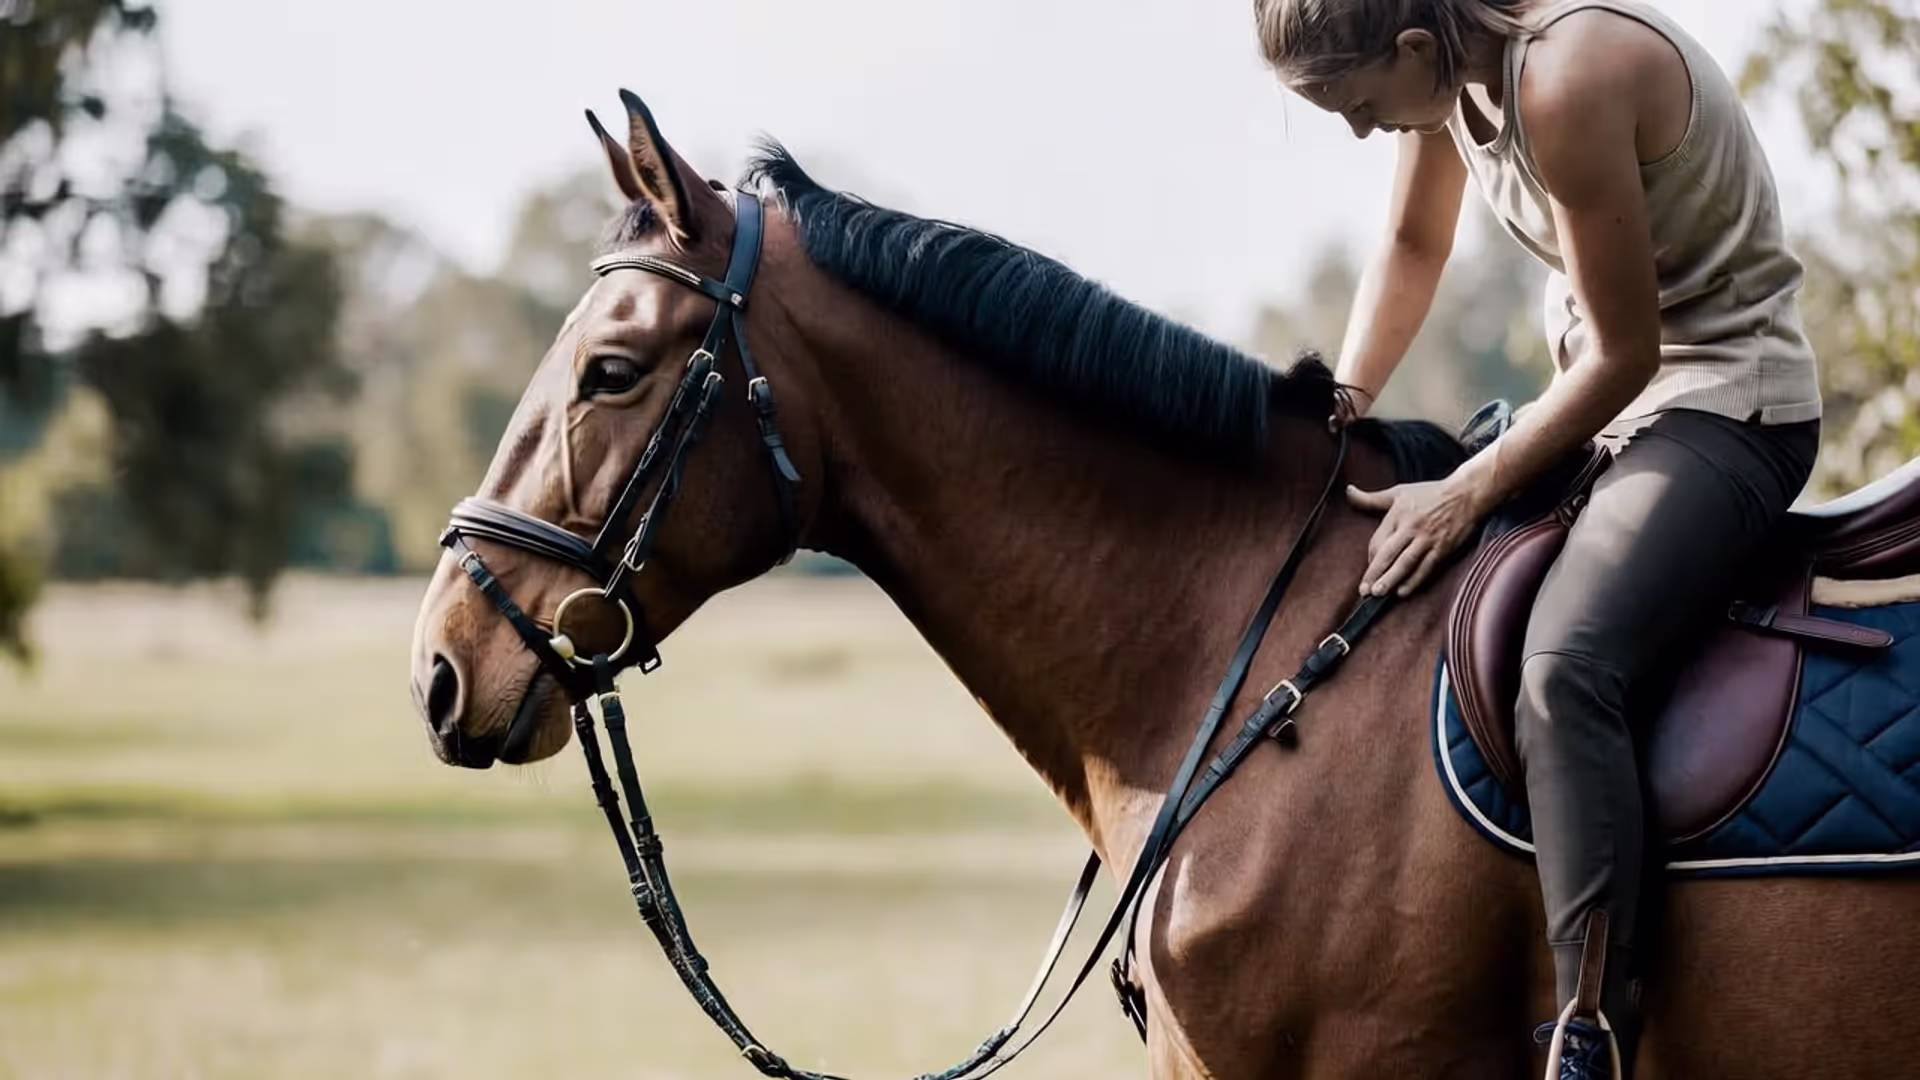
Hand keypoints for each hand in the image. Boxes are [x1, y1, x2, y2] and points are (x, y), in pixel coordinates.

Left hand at [1347, 476, 1490, 597]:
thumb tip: (1349, 491)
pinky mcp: (1443, 548)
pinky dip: (1414, 580)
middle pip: (1389, 554)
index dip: (1371, 558)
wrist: (1467, 494)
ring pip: (1406, 563)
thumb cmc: (1431, 493)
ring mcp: (1428, 539)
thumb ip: (1371, 498)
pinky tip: (1403, 591)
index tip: (1368, 572)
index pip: (1378, 541)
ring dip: (1391, 580)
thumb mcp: (1398, 493)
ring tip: (1379, 594)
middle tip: (1365, 591)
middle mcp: (1411, 528)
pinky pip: (1426, 568)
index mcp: (1398, 514)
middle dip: (1375, 573)